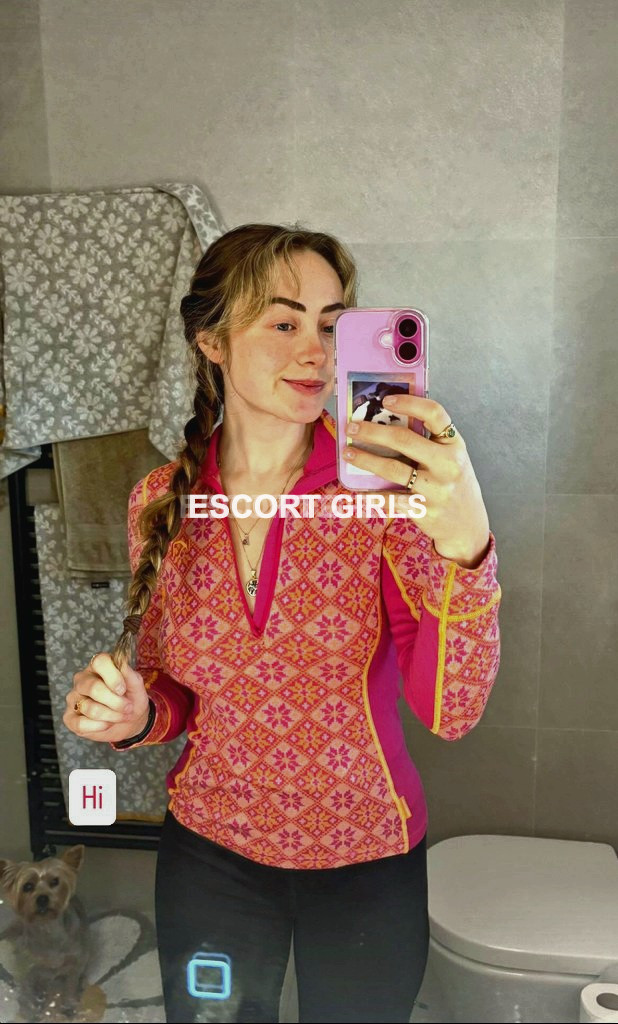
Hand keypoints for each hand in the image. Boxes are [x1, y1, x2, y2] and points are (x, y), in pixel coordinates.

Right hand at [64, 653, 150, 743]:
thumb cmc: (131, 698)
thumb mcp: (136, 686)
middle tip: (128, 708)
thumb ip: (129, 674)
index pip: (99, 662)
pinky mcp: (69, 718)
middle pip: (94, 688)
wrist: (131, 721)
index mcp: (97, 667)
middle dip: (115, 702)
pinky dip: (100, 726)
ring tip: (121, 716)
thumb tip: (122, 664)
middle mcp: (82, 680)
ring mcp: (73, 698)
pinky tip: (107, 724)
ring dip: (111, 716)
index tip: (123, 689)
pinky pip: (81, 724)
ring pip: (90, 708)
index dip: (113, 677)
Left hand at [344, 395, 489, 567]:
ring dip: (365, 459)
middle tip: (352, 428)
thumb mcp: (451, 458)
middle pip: (404, 440)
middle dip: (373, 431)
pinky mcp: (424, 511)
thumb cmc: (454, 484)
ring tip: (348, 453)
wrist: (468, 525)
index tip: (385, 400)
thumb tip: (388, 420)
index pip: (434, 414)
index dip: (408, 403)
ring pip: (392, 469)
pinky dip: (371, 496)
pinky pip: (390, 500)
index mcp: (454, 444)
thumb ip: (430, 441)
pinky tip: (358, 492)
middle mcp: (448, 464)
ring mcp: (436, 489)